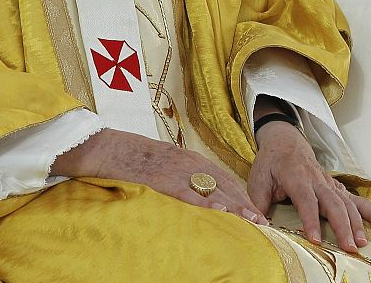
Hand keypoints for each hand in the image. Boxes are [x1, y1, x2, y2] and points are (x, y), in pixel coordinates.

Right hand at [52, 128, 267, 222]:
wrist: (106, 146)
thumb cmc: (131, 158)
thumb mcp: (161, 164)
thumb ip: (179, 178)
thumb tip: (197, 198)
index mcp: (187, 159)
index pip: (221, 178)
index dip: (241, 195)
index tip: (257, 213)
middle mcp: (186, 162)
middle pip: (222, 183)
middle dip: (244, 203)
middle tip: (264, 223)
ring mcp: (174, 169)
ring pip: (210, 187)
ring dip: (233, 205)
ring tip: (252, 221)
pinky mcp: (161, 178)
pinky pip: (185, 191)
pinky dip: (204, 201)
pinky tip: (219, 211)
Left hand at [248, 121, 370, 252]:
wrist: (285, 141)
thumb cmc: (270, 162)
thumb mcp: (257, 178)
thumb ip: (257, 201)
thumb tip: (257, 223)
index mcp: (296, 176)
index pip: (306, 199)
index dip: (311, 219)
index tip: (315, 239)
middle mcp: (316, 179)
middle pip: (332, 202)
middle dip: (341, 226)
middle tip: (349, 247)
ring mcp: (329, 183)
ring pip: (346, 202)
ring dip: (356, 222)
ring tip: (362, 243)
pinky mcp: (336, 187)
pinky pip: (355, 200)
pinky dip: (370, 212)